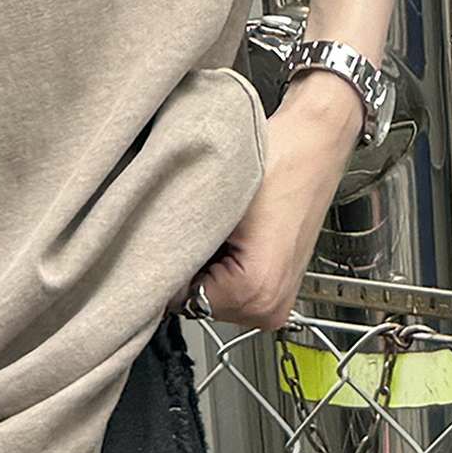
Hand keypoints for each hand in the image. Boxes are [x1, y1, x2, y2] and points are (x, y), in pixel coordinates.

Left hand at [179, 70, 365, 331]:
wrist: (313, 143)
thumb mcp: (212, 200)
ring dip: (204, 267)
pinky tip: (229, 236)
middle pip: (196, 302)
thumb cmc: (273, 160)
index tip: (164, 239)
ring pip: (211, 297)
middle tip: (195, 227)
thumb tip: (138, 263)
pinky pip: (229, 289)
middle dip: (186, 268)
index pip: (177, 301)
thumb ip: (175, 241)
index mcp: (254, 290)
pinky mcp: (278, 289)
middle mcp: (270, 308)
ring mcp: (277, 303)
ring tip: (217, 229)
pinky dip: (221, 266)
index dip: (165, 266)